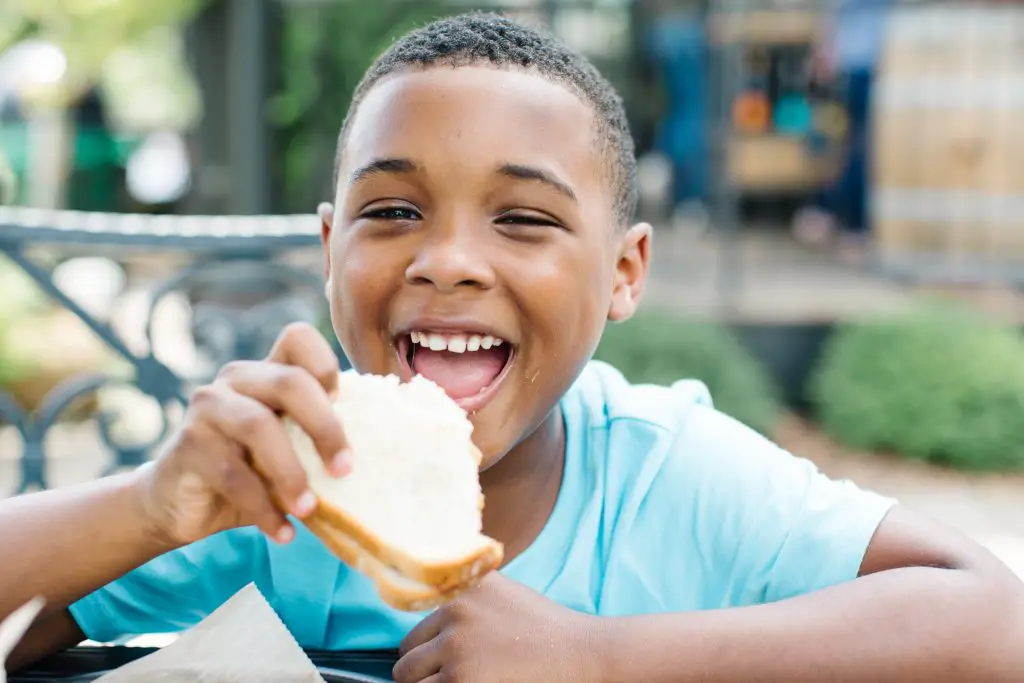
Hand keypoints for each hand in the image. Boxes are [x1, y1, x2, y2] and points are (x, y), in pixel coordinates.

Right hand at [136, 323, 349, 546]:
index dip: (325, 363)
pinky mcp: (187, 445)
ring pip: (258, 427)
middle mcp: (236, 379)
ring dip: (291, 474)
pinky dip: (263, 508)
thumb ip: (316, 440)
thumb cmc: (250, 474)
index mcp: (267, 372)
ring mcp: (208, 408)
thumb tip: (379, 460)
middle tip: (344, 469)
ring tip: (310, 509)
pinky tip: (283, 532)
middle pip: (290, 382)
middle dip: (325, 427)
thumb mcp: (288, 451)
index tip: (343, 402)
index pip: (297, 337)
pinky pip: (233, 474)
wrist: (180, 504)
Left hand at [393, 573, 602, 682]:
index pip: (417, 619)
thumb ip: (468, 592)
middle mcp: (454, 611)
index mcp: (462, 587)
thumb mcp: (503, 591)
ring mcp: (455, 647)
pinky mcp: (460, 680)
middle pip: (407, 650)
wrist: (578, 650)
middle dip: (420, 668)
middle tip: (446, 678)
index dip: (428, 644)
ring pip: (407, 676)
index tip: (434, 656)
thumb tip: (430, 603)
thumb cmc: (545, 628)